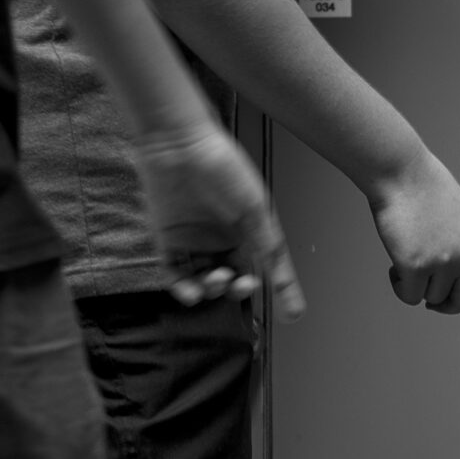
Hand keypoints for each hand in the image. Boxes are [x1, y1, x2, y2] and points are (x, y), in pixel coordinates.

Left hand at [127, 123, 306, 321]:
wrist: (180, 144)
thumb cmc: (222, 166)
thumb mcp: (255, 210)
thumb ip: (268, 247)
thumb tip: (282, 278)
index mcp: (248, 230)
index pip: (266, 268)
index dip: (280, 291)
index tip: (293, 314)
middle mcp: (221, 239)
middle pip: (233, 280)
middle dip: (239, 289)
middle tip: (242, 284)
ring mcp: (193, 242)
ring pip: (205, 283)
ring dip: (213, 290)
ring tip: (216, 278)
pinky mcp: (166, 242)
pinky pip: (176, 277)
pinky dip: (185, 290)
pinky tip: (192, 291)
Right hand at [368, 152, 459, 337]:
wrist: (402, 172)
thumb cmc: (427, 190)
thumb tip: (445, 283)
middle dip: (445, 306)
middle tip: (432, 302)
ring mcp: (443, 262)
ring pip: (431, 298)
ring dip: (416, 286)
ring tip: (407, 256)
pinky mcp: (415, 266)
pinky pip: (409, 296)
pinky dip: (400, 286)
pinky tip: (394, 265)